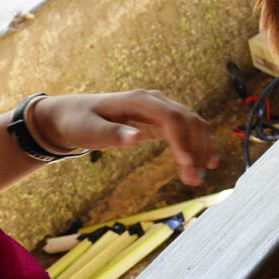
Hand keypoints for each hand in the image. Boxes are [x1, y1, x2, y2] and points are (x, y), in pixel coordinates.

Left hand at [34, 91, 220, 184]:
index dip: (182, 140)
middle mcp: (155, 101)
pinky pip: (187, 131)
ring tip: (198, 178)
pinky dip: (197, 146)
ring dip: (200, 149)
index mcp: (139, 100)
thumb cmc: (78, 122)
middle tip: (194, 179)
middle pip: (188, 120)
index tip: (186, 164)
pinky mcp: (161, 121)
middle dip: (195, 149)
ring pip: (193, 125)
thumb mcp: (88, 130)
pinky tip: (205, 164)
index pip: (171, 117)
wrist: (73, 115)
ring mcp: (160, 109)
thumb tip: (134, 137)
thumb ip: (111, 134)